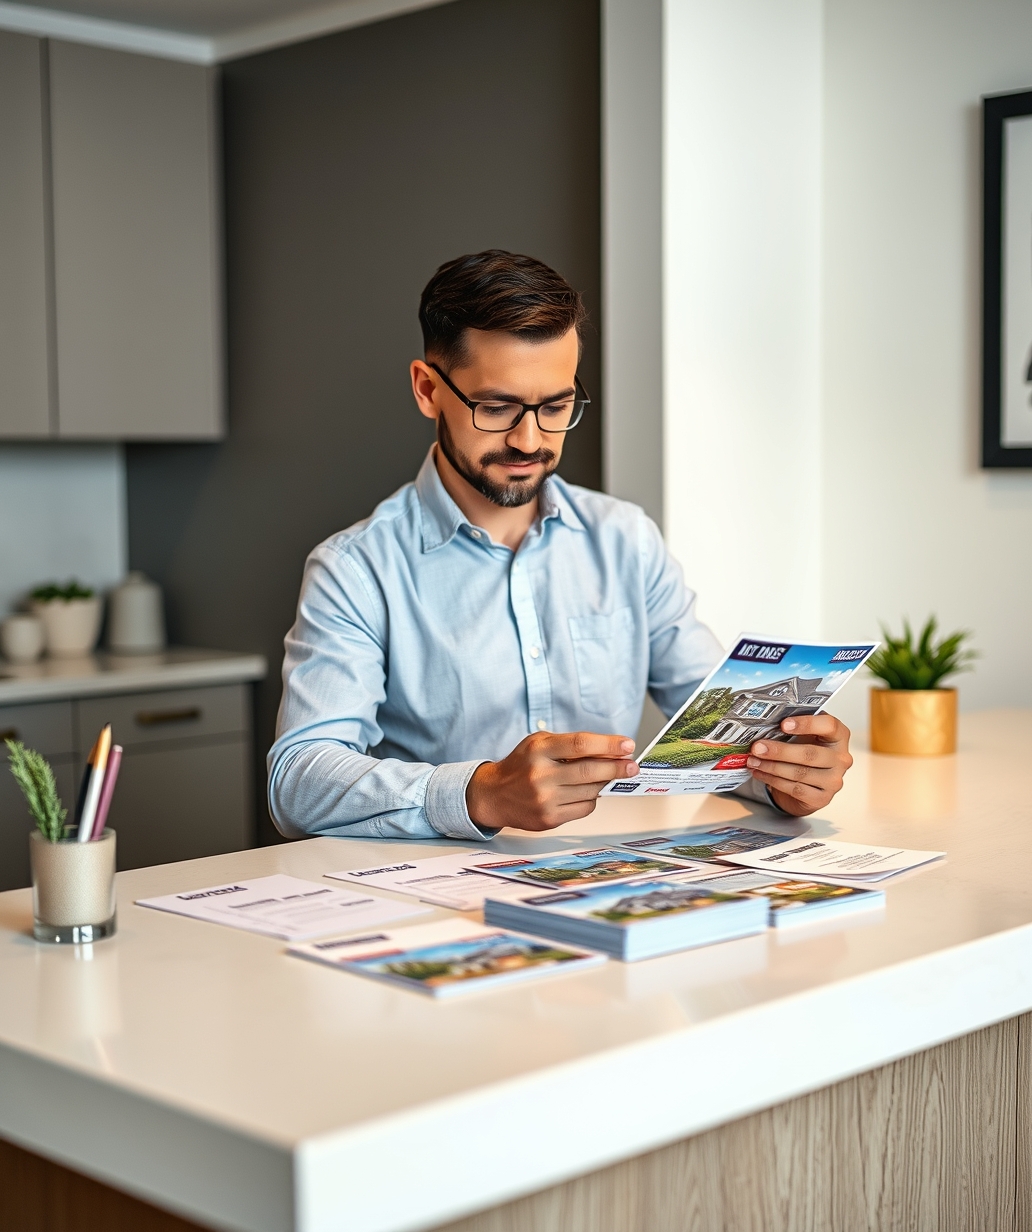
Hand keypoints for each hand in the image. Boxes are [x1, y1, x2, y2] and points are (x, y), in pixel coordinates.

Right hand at [466, 731, 638, 831]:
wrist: (493, 795)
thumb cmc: (522, 765)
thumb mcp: (540, 744)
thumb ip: (571, 746)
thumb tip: (610, 752)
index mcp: (539, 750)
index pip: (580, 744)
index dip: (608, 745)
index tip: (628, 746)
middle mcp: (540, 775)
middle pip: (589, 771)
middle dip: (617, 768)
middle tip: (632, 766)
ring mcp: (544, 800)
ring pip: (591, 792)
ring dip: (604, 784)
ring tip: (606, 777)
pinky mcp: (548, 819)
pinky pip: (584, 809)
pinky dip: (590, 799)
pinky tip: (584, 792)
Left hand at [746, 714, 852, 816]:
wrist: (808, 783)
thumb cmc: (805, 752)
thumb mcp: (803, 735)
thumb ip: (792, 727)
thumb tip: (765, 722)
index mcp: (839, 736)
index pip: (829, 725)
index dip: (807, 724)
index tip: (783, 724)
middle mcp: (841, 759)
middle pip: (810, 754)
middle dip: (780, 751)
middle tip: (757, 747)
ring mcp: (834, 780)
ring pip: (800, 773)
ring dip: (772, 767)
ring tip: (753, 761)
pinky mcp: (822, 798)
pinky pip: (795, 789)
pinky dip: (773, 780)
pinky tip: (760, 773)